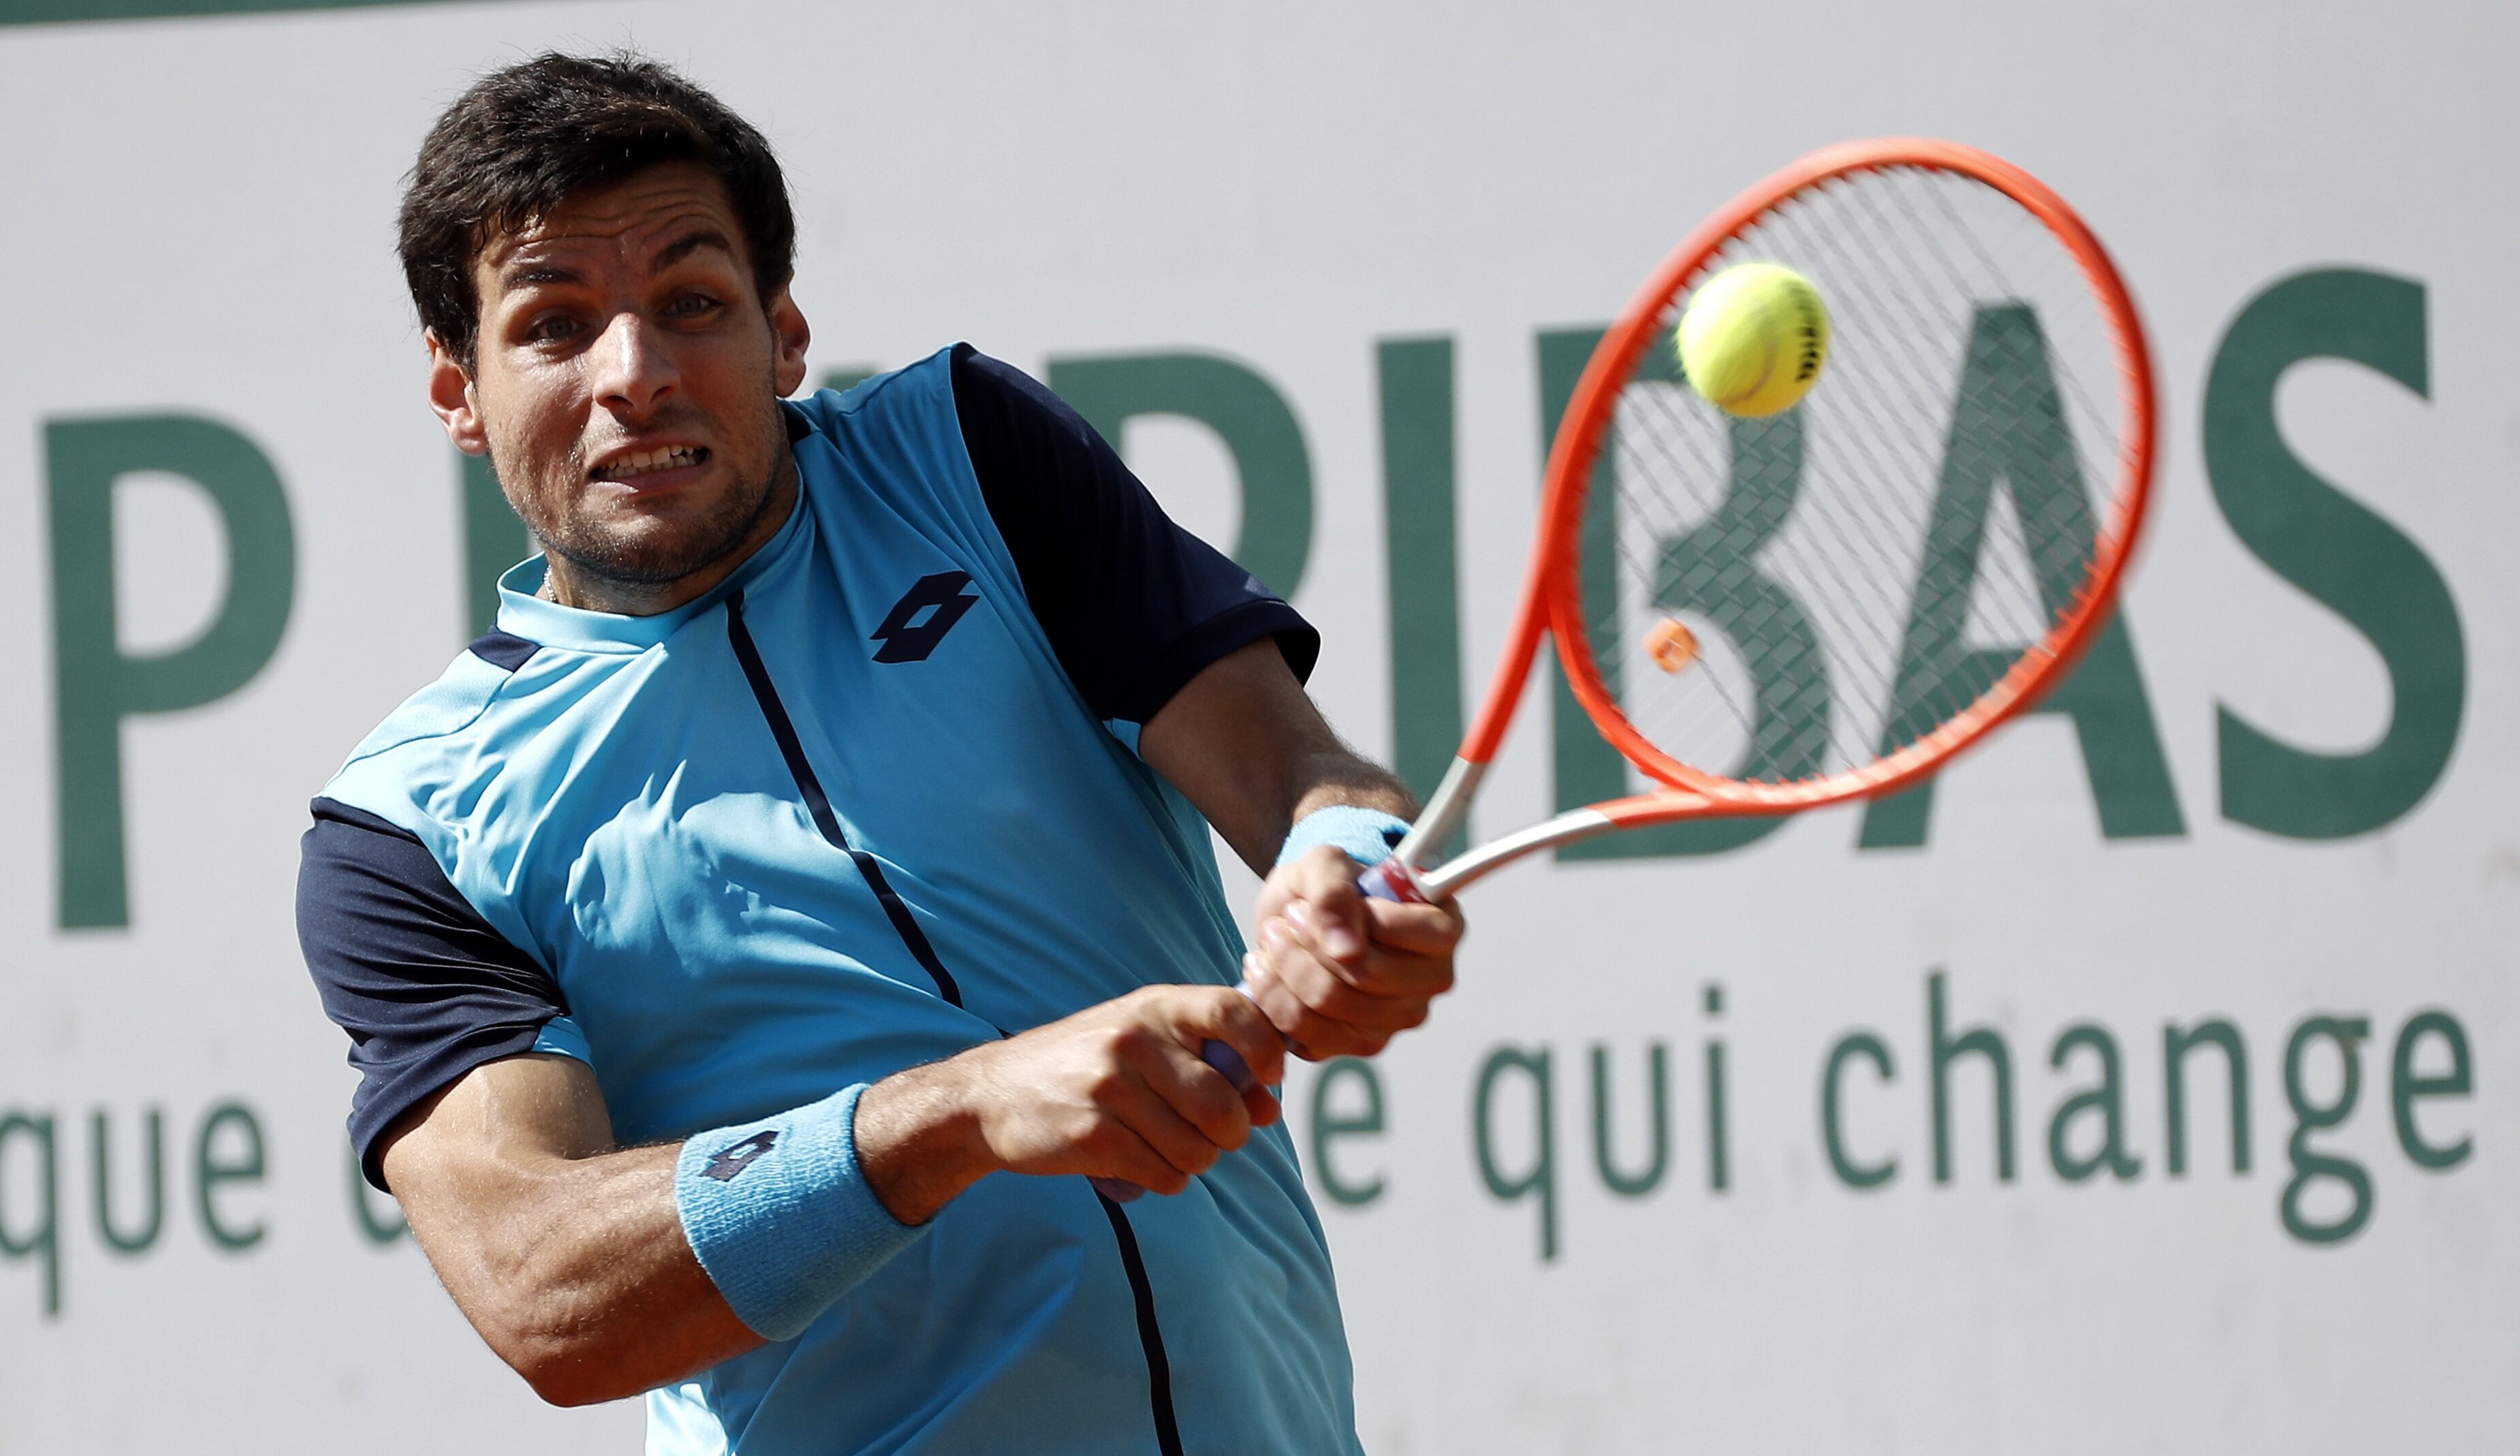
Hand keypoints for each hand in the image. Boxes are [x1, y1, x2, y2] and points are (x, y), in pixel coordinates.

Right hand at [857, 985, 1284, 1221]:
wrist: (990, 1095)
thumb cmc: (1083, 1065)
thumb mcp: (1138, 1037)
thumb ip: (1204, 1059)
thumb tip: (1268, 1107)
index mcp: (1154, 1007)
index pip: (1234, 1012)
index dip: (1266, 1049)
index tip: (1269, 1077)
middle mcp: (1134, 1040)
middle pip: (1223, 1104)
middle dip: (1231, 1134)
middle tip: (1214, 1136)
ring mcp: (1111, 1088)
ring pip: (1198, 1149)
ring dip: (1196, 1162)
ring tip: (1170, 1149)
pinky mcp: (1092, 1137)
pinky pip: (1165, 1175)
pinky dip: (1166, 1180)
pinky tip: (1144, 1165)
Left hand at [1242, 845, 1465, 1059]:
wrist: (1302, 915)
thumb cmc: (1329, 886)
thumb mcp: (1326, 863)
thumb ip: (1334, 891)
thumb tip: (1346, 949)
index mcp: (1443, 930)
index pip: (1409, 936)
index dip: (1356, 919)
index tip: (1312, 903)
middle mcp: (1430, 981)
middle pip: (1365, 977)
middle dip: (1307, 944)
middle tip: (1282, 919)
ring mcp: (1398, 1019)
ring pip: (1330, 1006)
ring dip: (1284, 968)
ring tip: (1272, 938)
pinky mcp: (1357, 1045)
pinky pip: (1307, 1035)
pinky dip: (1274, 998)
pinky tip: (1266, 970)